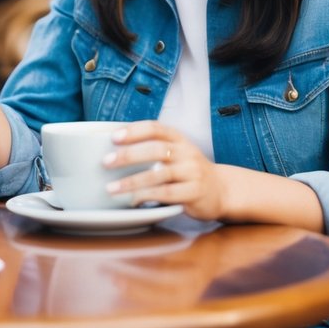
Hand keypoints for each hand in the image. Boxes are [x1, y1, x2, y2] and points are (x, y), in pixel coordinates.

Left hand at [103, 122, 227, 219]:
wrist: (222, 190)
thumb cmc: (188, 171)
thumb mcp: (176, 153)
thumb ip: (153, 149)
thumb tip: (113, 150)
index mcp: (179, 139)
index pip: (156, 128)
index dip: (134, 130)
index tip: (113, 137)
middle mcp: (187, 153)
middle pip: (156, 149)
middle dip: (129, 155)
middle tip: (106, 162)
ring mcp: (193, 172)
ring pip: (160, 174)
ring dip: (132, 181)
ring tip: (112, 188)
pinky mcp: (195, 192)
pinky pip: (168, 193)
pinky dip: (148, 196)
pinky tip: (132, 200)